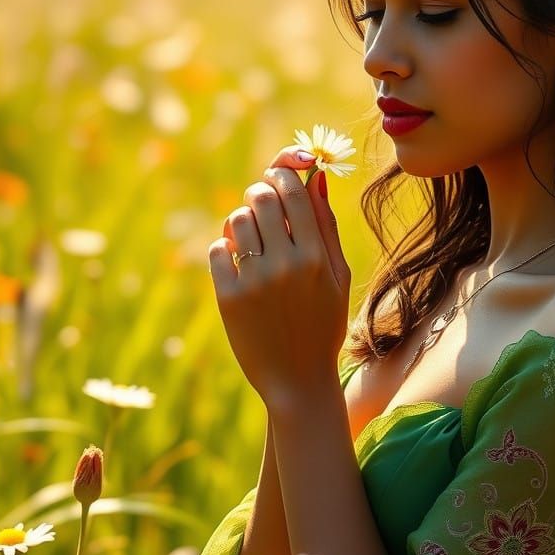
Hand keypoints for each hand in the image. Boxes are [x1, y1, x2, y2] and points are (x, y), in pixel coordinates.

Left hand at [209, 146, 351, 409]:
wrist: (298, 381)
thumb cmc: (323, 324)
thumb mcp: (337, 275)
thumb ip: (326, 225)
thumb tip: (315, 176)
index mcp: (317, 257)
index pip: (292, 191)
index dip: (283, 173)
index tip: (279, 177)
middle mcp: (286, 265)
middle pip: (261, 197)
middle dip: (259, 193)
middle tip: (262, 205)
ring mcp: (255, 281)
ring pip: (236, 220)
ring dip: (241, 221)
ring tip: (251, 240)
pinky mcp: (228, 298)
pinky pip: (217, 249)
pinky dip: (225, 250)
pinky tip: (238, 265)